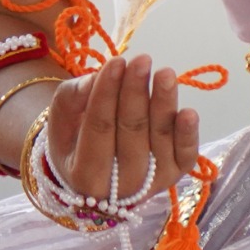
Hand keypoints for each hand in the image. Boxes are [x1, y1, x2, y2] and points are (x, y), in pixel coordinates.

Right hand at [39, 53, 198, 200]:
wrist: (95, 168)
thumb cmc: (74, 137)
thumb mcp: (61, 118)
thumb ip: (73, 97)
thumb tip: (96, 77)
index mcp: (84, 176)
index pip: (98, 129)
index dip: (107, 94)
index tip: (116, 62)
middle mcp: (120, 188)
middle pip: (131, 134)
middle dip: (136, 94)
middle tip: (141, 61)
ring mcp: (150, 184)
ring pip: (159, 142)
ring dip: (163, 105)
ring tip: (164, 74)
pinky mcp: (174, 175)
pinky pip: (185, 157)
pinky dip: (188, 135)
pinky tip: (188, 112)